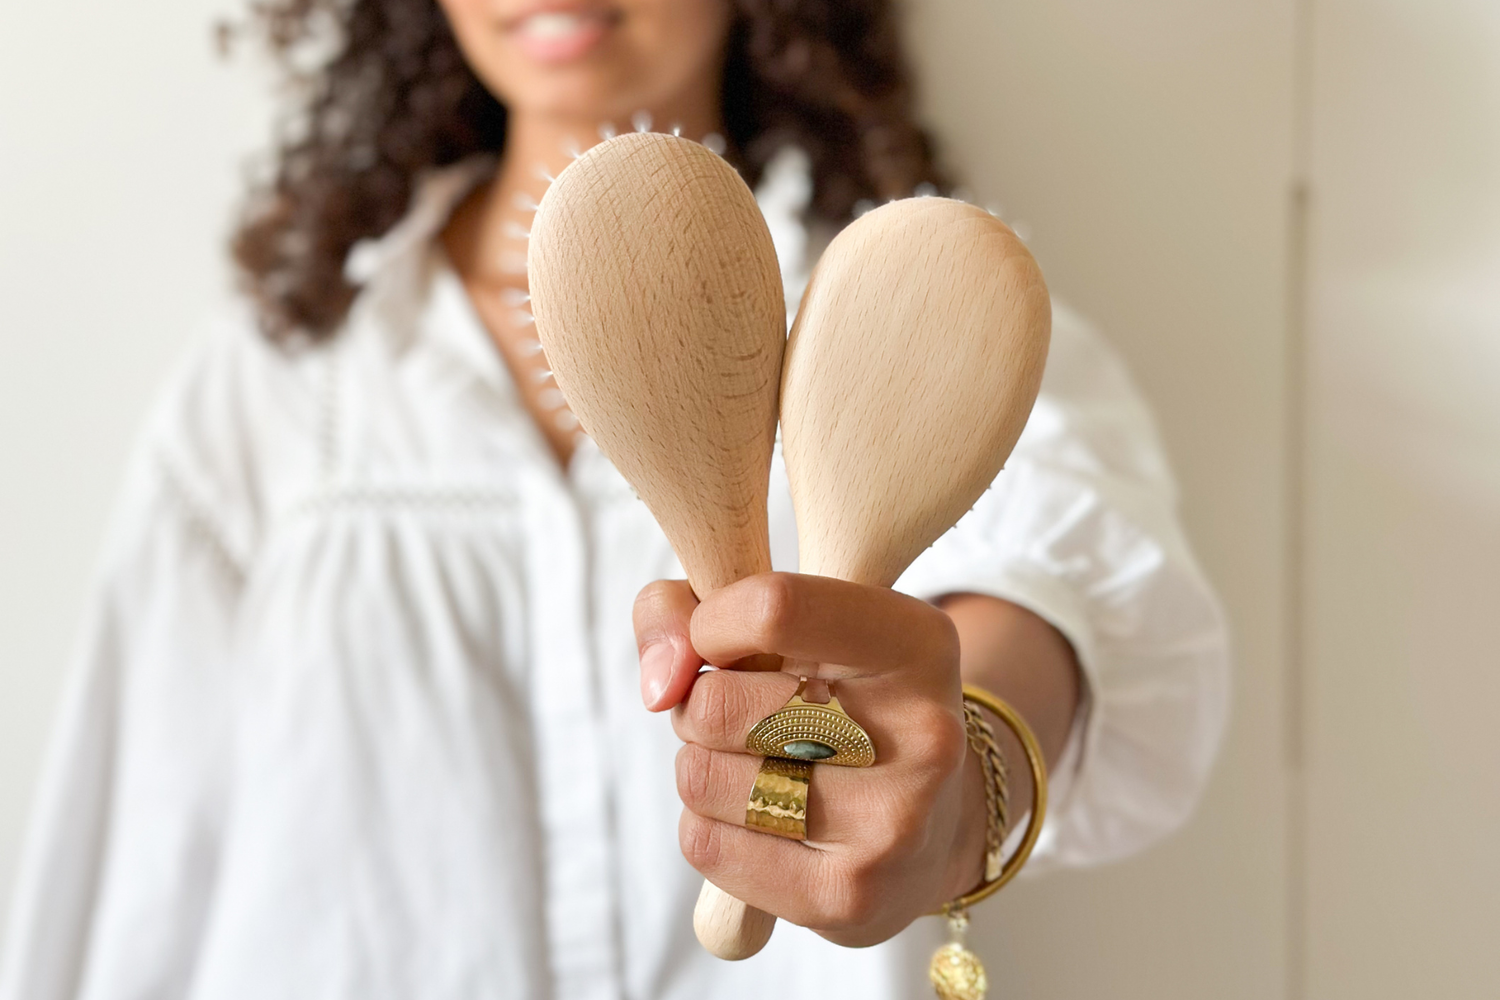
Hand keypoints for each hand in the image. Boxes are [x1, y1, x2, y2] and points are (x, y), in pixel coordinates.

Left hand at [633, 572, 989, 946]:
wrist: (927, 827)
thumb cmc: (833, 701)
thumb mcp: (785, 626)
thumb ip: (684, 609)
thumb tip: (658, 681)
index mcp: (915, 643)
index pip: (772, 609)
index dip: (710, 626)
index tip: (719, 645)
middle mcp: (921, 732)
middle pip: (717, 704)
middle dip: (696, 707)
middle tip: (740, 717)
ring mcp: (890, 822)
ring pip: (701, 777)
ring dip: (700, 767)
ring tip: (753, 766)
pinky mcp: (849, 897)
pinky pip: (705, 845)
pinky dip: (705, 827)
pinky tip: (756, 821)